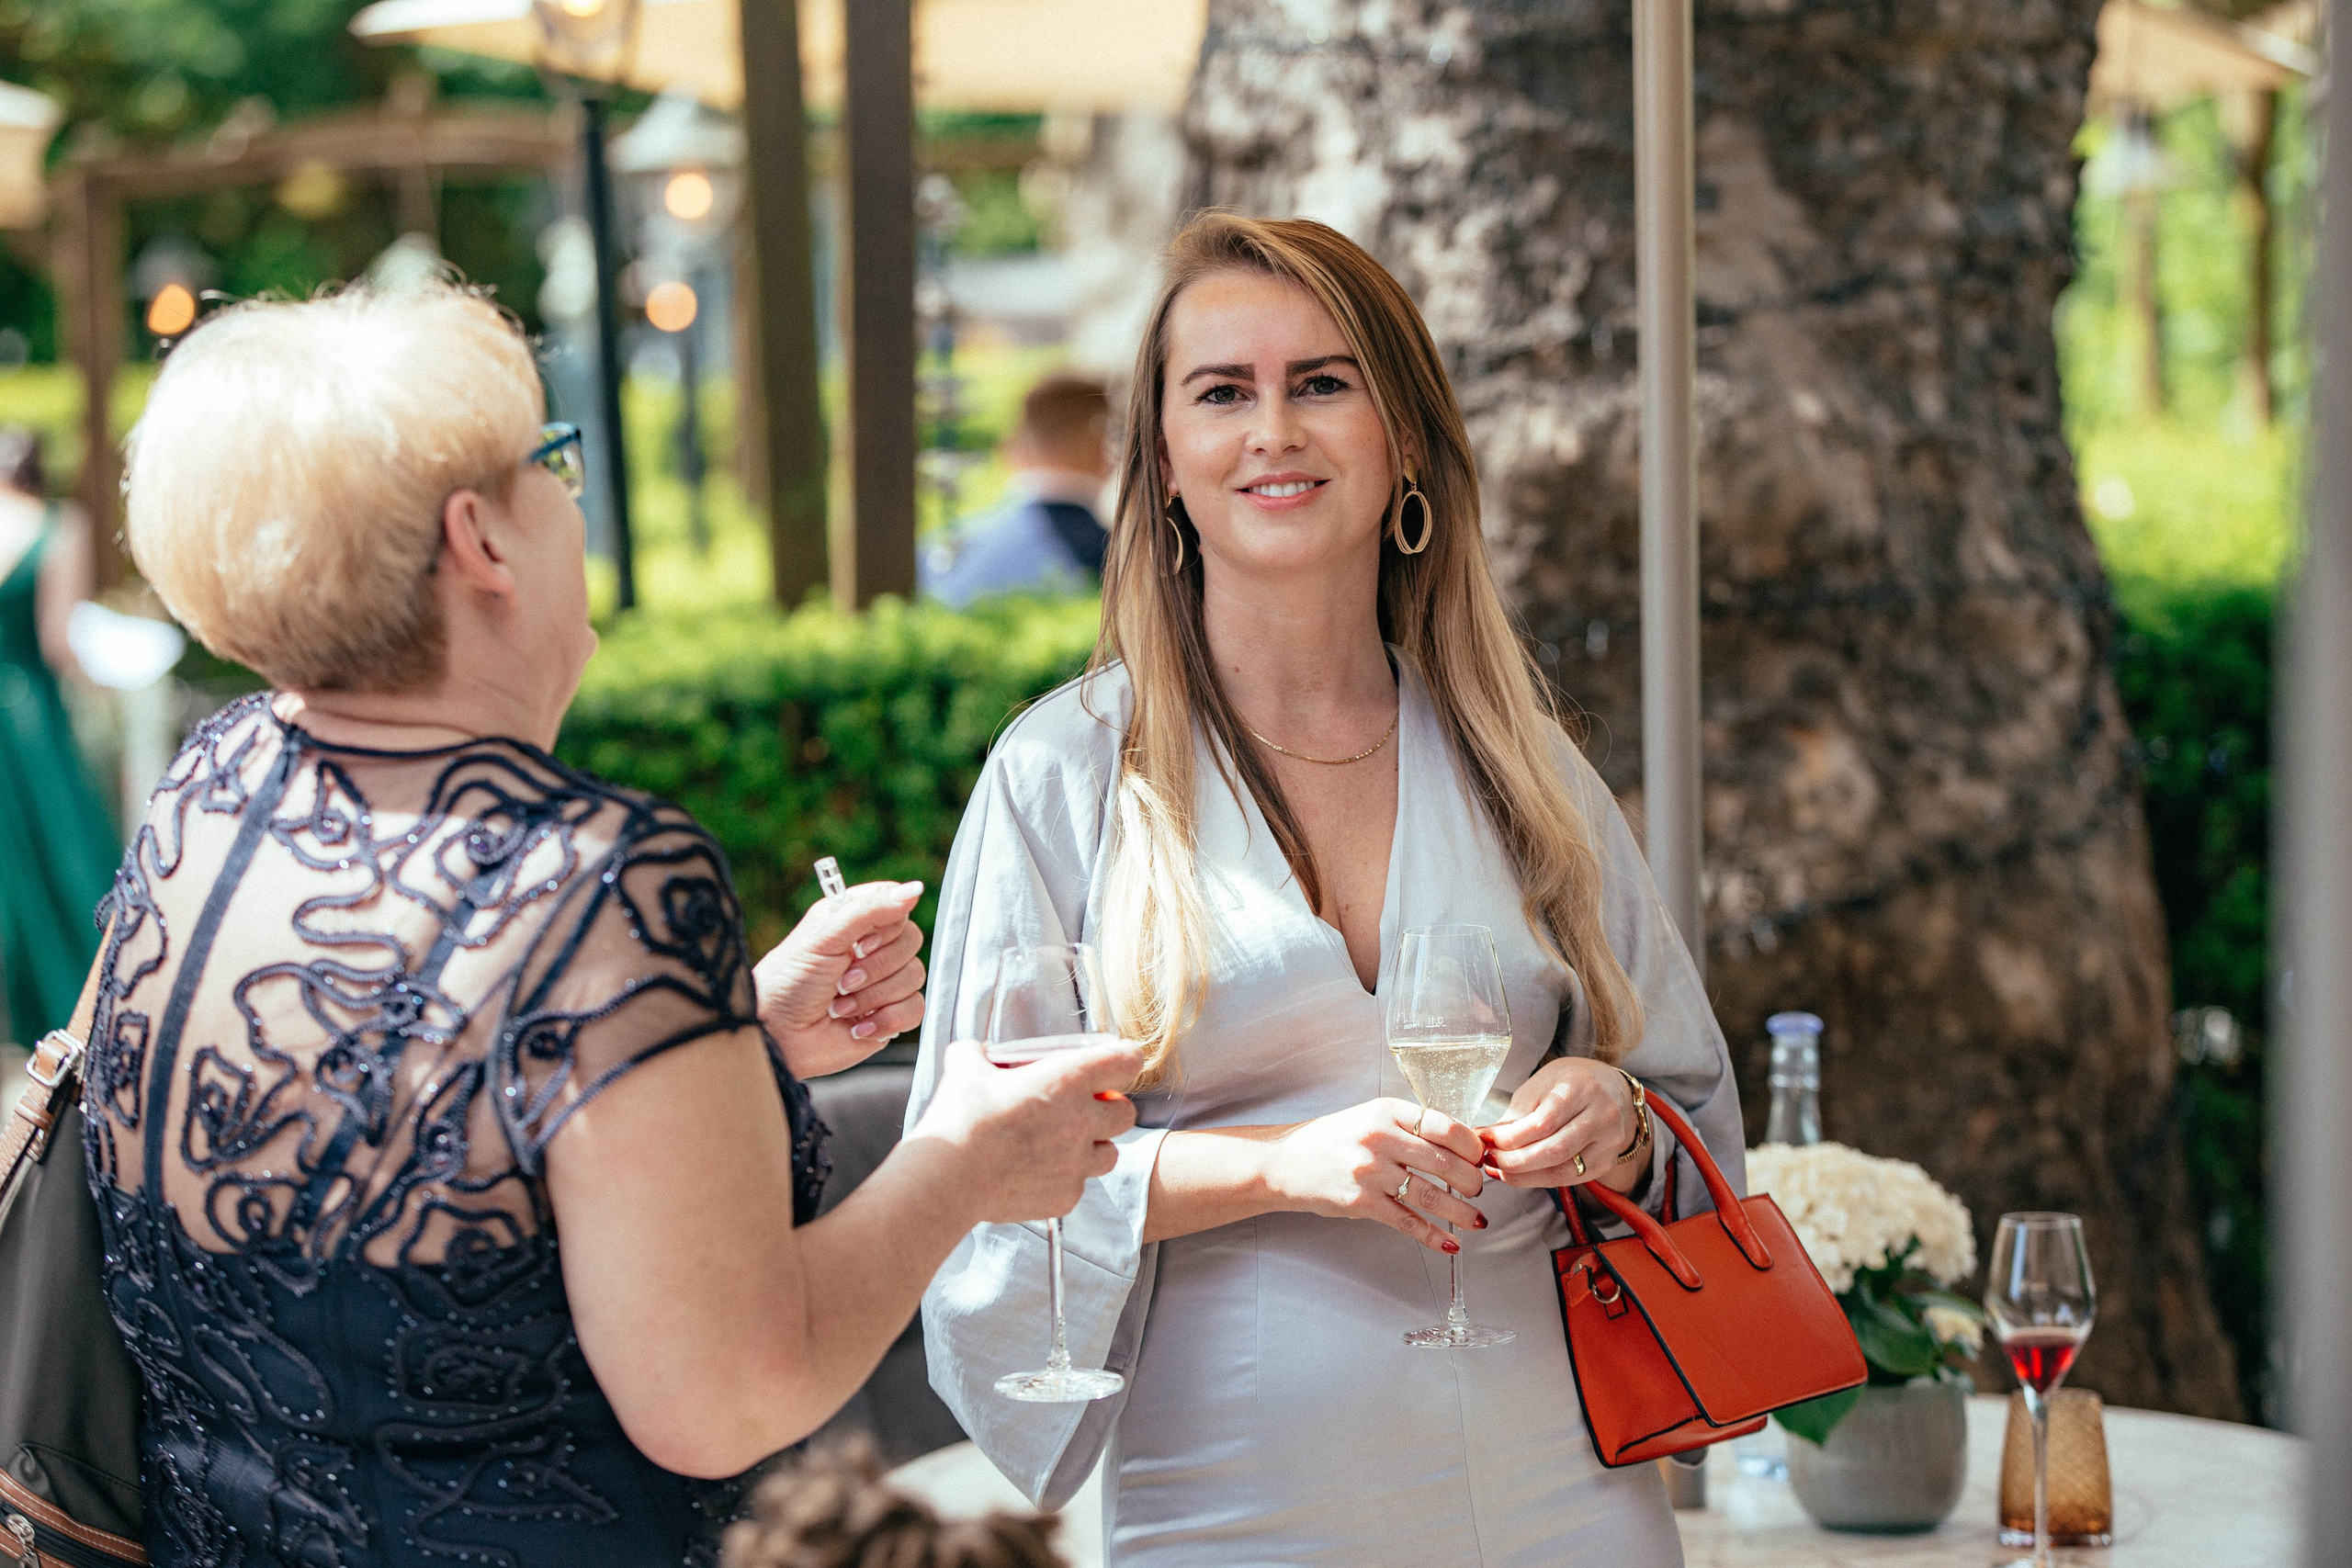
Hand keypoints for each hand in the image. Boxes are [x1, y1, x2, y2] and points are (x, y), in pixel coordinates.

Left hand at [754, 881, 926, 1077]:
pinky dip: (887, 1020)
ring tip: (841, 1006)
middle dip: (875, 967)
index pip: (898, 905)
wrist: (778, 1037)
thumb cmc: (790, 982)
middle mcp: (873, 947)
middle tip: (842, 980)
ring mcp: (884, 982)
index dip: (887, 926)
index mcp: (855, 919)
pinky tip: (858, 1027)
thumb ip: (869, 911)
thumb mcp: (824, 937)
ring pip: (915, 976)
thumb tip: (914, 889)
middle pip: (912, 941)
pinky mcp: (890, 1015)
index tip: (859, 944)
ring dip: (873, 996)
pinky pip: (916, 1010)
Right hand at [912, 1038, 1142, 1222]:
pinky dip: (1063, 1179)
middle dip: (1110, 1109)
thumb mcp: (964, 1068)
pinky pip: (1078, 1186)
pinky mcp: (1065, 1197)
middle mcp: (1082, 1121)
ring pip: (1109, 1154)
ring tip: (1061, 1145)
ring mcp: (1077, 1164)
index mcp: (1068, 1080)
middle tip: (1081, 1109)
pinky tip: (1034, 1174)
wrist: (947, 1178)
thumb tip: (975, 1052)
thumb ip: (977, 1054)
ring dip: (1092, 1147)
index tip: (1113, 1063)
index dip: (1123, 1060)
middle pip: (1126, 1113)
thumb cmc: (960, 1119)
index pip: (1127, 1061)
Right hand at [1263, 1098, 1489, 1253]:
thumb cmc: (1334, 1139)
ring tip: (1477, 1221)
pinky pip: (1407, 1221)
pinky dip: (1434, 1236)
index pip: (1445, 1126)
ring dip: (1461, 1212)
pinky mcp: (1361, 1202)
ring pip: (1431, 1196)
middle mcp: (1379, 1138)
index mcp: (1386, 1111)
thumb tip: (1461, 1148)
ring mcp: (1369, 1171)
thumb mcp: (1371, 1118)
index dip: (1471, 1146)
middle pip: (1445, 1162)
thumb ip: (1410, 1128)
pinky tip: (1450, 1243)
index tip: (1480, 1158)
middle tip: (1479, 1191)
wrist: (1285, 1161)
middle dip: (1472, 1182)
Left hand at [1481, 1057, 1639, 1190]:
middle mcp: (1602, 1116)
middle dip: (1515, 1161)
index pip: (1543, 1123)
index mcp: (1582, 1088)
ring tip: (1500, 1169)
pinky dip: (1541, 1179)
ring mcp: (1610, 1142)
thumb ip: (1519, 1112)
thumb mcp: (1542, 1083)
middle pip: (1554, 1151)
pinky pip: (1570, 1178)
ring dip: (1524, 1176)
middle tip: (1489, 1159)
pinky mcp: (1607, 1162)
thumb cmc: (1572, 1082)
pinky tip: (1521, 1174)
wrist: (1613, 1088)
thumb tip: (1490, 1139)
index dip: (1510, 1137)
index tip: (1486, 1138)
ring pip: (1562, 1170)